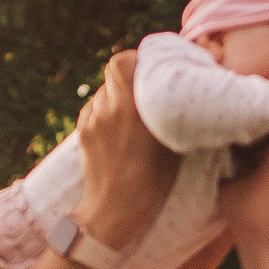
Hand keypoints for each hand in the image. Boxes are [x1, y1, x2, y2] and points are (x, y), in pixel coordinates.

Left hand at [74, 48, 179, 251]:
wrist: (115, 209)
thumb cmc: (152, 180)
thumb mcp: (173, 144)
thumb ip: (173, 114)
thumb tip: (186, 96)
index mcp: (132, 108)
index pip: (119, 62)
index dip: (132, 59)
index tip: (146, 68)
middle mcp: (109, 109)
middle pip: (112, 75)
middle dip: (127, 79)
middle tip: (141, 91)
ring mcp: (92, 121)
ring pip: (103, 93)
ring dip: (116, 97)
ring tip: (131, 117)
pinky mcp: (82, 132)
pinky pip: (94, 110)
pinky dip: (105, 113)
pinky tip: (118, 131)